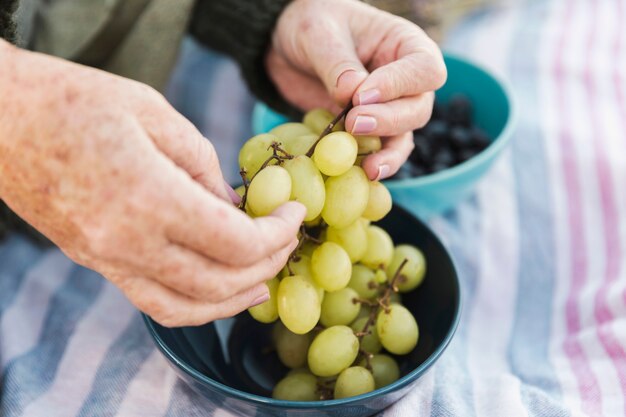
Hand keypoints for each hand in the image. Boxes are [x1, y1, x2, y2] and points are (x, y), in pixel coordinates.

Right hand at [0, 41, 304, 326]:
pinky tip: (216, 290)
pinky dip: (194, 306)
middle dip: (267, 264)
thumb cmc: (73, 101)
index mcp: (149, 199)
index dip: (277, 233)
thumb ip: (202, 163)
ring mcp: (107, 259)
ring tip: (264, 283)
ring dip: (234, 301)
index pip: (236, 243)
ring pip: (185, 308)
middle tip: (287, 241)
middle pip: (220, 281)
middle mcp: (127, 243)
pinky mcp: (94, 262)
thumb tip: (233, 204)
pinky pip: (152, 302)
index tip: (295, 211)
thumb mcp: (153, 111)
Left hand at [267, 0, 445, 179]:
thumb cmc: (312, 25)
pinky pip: (379, 152)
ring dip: (387, 153)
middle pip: (418, 108)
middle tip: (353, 123)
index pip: (424, 68)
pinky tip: (360, 173)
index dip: (399, 85)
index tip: (362, 95)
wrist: (289, 47)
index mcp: (405, 45)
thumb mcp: (318, 33)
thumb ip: (336, 63)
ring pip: (403, 136)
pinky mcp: (368, 131)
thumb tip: (353, 95)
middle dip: (389, 120)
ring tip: (368, 166)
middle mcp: (405, 80)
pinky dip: (372, 163)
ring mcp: (389, 108)